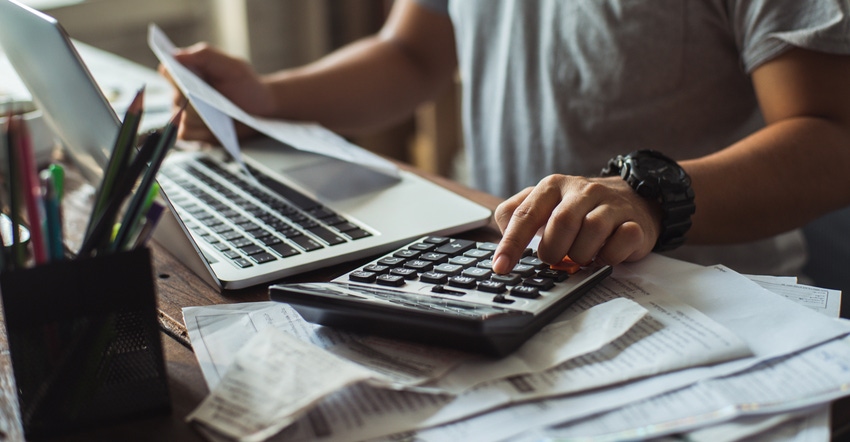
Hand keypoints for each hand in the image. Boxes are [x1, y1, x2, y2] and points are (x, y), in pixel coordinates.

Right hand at [158, 43, 276, 142]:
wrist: (262, 108)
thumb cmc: (246, 84)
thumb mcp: (232, 66)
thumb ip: (205, 55)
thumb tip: (175, 55)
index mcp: (188, 73)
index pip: (167, 71)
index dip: (173, 75)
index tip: (185, 79)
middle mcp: (183, 93)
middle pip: (174, 98)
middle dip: (191, 99)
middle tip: (208, 99)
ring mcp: (187, 114)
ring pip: (179, 118)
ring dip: (197, 116)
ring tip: (218, 113)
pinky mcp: (195, 132)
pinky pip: (185, 133)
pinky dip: (198, 131)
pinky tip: (215, 127)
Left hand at [491, 175, 661, 273]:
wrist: (633, 200)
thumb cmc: (579, 209)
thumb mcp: (545, 205)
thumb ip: (517, 216)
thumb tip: (501, 242)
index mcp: (553, 186)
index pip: (525, 214)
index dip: (511, 243)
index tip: (501, 267)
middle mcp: (582, 190)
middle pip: (561, 223)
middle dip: (553, 250)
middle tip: (555, 258)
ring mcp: (611, 204)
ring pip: (592, 232)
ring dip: (581, 254)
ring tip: (581, 256)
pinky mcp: (634, 222)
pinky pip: (620, 242)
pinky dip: (609, 256)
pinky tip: (604, 255)